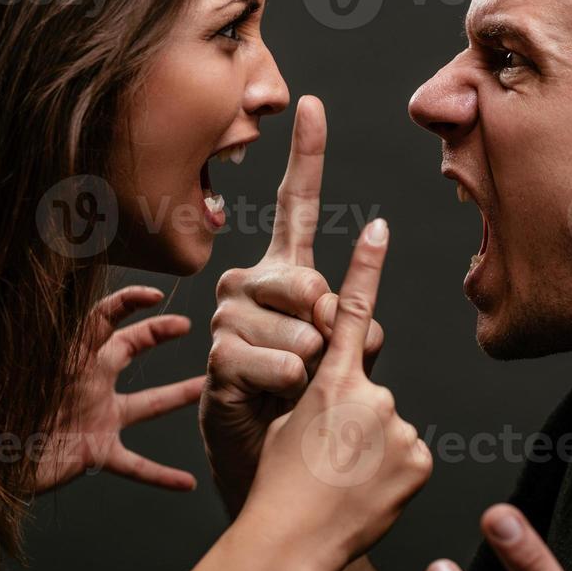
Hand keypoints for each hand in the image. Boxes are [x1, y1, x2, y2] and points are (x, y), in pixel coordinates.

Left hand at [34, 286, 206, 492]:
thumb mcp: (14, 369)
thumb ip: (20, 338)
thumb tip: (15, 291)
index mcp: (71, 359)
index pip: (101, 320)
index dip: (126, 302)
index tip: (155, 296)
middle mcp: (89, 382)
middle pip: (130, 347)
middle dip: (158, 332)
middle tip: (186, 324)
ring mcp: (97, 417)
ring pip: (148, 405)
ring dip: (180, 396)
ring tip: (208, 389)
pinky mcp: (96, 451)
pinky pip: (136, 465)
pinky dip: (161, 475)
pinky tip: (187, 483)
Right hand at [200, 95, 383, 512]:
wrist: (271, 466)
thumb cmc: (311, 406)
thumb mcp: (347, 357)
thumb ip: (355, 324)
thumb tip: (342, 307)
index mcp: (286, 273)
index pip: (293, 206)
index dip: (306, 157)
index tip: (312, 105)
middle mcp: (249, 284)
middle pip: (308, 280)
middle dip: (328, 326)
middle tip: (317, 361)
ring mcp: (227, 319)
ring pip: (297, 328)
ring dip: (312, 367)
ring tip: (295, 388)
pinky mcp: (216, 358)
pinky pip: (272, 360)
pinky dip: (286, 385)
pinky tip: (275, 399)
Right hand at [236, 218, 430, 570]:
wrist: (293, 544)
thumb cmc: (276, 482)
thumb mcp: (283, 420)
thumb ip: (319, 387)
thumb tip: (335, 375)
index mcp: (329, 379)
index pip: (352, 311)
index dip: (366, 266)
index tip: (380, 225)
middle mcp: (370, 395)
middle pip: (371, 390)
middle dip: (356, 416)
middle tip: (329, 456)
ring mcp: (398, 427)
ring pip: (390, 425)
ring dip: (372, 448)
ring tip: (343, 480)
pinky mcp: (420, 459)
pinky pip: (408, 455)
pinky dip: (391, 471)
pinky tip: (365, 493)